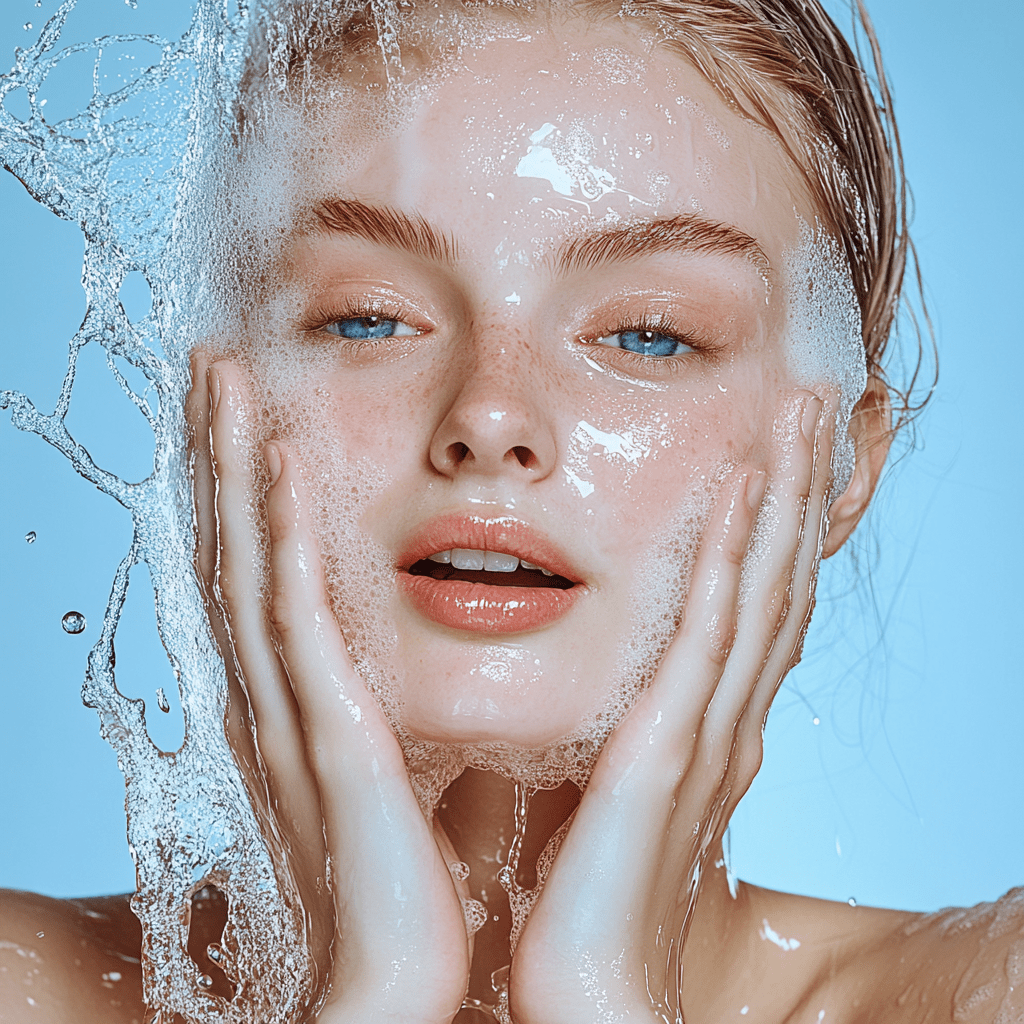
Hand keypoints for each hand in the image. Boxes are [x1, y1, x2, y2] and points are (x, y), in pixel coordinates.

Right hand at [188, 358, 470, 1022]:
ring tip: (225, 379)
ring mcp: (292, 710)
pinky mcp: (327, 732)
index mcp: (300, 701)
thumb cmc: (407, 879)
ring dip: (235, 468)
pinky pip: (294, 616)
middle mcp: (277, 694)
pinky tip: (279, 465)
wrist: (407, 977)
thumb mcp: (397, 776)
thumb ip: (393, 718)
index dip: (246, 492)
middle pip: (238, 548)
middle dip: (221, 454)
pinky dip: (281, 537)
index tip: (250, 415)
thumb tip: (430, 673)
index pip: (261, 573)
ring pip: (249, 561)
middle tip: (216, 366)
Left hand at [510, 393, 833, 1023]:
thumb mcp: (596, 791)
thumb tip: (584, 690)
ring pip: (763, 591)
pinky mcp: (674, 748)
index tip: (779, 458)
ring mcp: (709, 732)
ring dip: (784, 501)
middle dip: (800, 494)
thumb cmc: (581, 896)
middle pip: (777, 585)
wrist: (583, 993)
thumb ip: (606, 734)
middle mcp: (725, 722)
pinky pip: (713, 632)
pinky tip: (743, 491)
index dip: (775, 532)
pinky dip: (733, 557)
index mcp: (704, 730)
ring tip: (800, 420)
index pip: (753, 610)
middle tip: (815, 410)